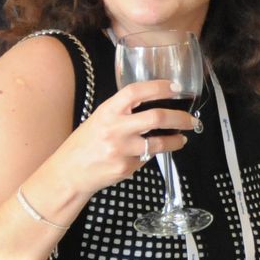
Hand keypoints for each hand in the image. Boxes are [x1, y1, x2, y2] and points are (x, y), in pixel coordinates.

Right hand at [49, 79, 197, 194]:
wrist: (69, 172)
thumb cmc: (84, 144)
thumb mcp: (99, 119)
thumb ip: (122, 112)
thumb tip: (153, 104)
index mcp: (108, 111)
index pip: (136, 92)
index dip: (158, 87)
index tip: (176, 87)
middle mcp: (115, 128)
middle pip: (156, 117)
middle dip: (180, 118)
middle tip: (190, 120)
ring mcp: (121, 150)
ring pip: (158, 143)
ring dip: (175, 141)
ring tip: (181, 139)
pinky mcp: (126, 168)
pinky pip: (146, 159)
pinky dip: (150, 156)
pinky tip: (146, 155)